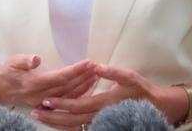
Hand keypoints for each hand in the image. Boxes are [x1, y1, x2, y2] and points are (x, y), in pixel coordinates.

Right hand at [0, 54, 98, 108]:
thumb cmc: (6, 72)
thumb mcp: (12, 62)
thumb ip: (25, 61)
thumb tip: (36, 58)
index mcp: (34, 84)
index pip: (60, 77)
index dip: (75, 71)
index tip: (88, 62)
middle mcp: (41, 96)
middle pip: (68, 88)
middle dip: (84, 77)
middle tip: (97, 67)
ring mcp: (45, 103)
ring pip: (69, 97)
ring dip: (84, 87)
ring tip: (96, 76)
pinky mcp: (47, 106)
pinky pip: (66, 103)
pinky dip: (78, 96)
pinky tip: (87, 89)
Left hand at [31, 63, 165, 129]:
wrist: (157, 108)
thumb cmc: (142, 90)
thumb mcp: (129, 76)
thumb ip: (112, 72)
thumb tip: (96, 66)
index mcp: (104, 103)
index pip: (78, 105)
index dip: (61, 104)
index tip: (45, 100)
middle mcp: (100, 115)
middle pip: (72, 121)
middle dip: (53, 117)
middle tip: (35, 112)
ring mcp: (100, 121)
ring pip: (75, 127)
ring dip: (56, 123)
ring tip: (40, 117)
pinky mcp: (101, 123)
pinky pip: (80, 127)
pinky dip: (66, 126)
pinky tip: (55, 122)